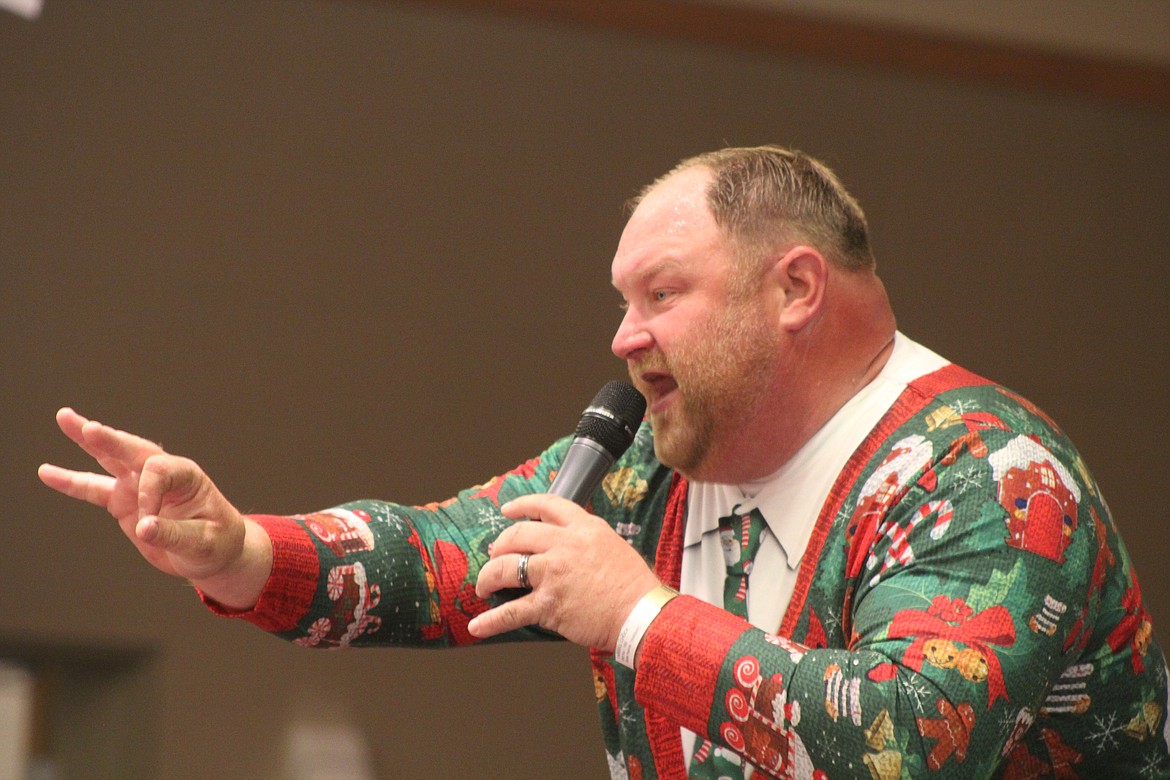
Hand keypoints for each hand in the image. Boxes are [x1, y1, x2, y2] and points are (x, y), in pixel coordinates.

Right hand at [38, 408, 270, 608]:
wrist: (214, 553)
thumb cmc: (217, 542)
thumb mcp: (203, 542)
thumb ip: (173, 534)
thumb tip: (143, 528)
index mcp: (186, 475)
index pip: (158, 471)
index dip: (148, 495)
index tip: (147, 526)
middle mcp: (161, 473)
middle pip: (133, 450)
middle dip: (111, 440)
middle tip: (88, 427)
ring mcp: (139, 485)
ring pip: (110, 459)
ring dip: (88, 440)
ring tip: (64, 417)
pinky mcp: (124, 501)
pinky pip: (93, 489)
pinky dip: (71, 481)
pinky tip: (46, 472)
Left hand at [469, 494, 661, 651]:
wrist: (641, 613)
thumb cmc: (633, 585)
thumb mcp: (611, 546)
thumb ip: (585, 541)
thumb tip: (566, 546)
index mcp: (583, 527)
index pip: (546, 505)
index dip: (522, 505)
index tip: (507, 510)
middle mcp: (565, 545)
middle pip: (517, 535)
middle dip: (499, 546)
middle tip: (494, 556)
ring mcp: (553, 574)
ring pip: (506, 567)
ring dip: (488, 577)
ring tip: (484, 586)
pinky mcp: (548, 604)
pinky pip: (511, 611)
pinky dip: (490, 621)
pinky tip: (477, 626)